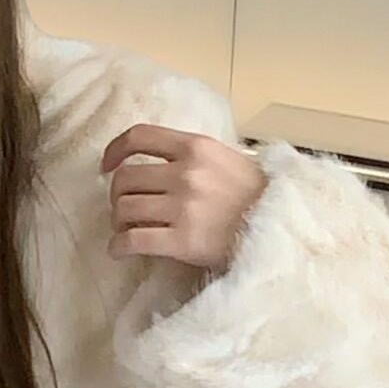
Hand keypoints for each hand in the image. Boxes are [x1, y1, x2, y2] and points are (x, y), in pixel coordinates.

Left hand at [99, 122, 268, 270]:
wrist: (282, 228)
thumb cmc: (254, 196)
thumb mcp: (226, 158)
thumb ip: (192, 155)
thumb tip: (154, 160)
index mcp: (196, 147)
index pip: (140, 136)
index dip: (115, 150)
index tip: (106, 166)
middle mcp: (186, 173)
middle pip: (125, 178)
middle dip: (117, 195)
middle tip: (123, 207)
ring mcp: (184, 207)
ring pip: (124, 209)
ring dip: (118, 221)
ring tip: (125, 229)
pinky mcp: (182, 241)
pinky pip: (133, 240)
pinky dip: (119, 246)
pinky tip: (120, 250)